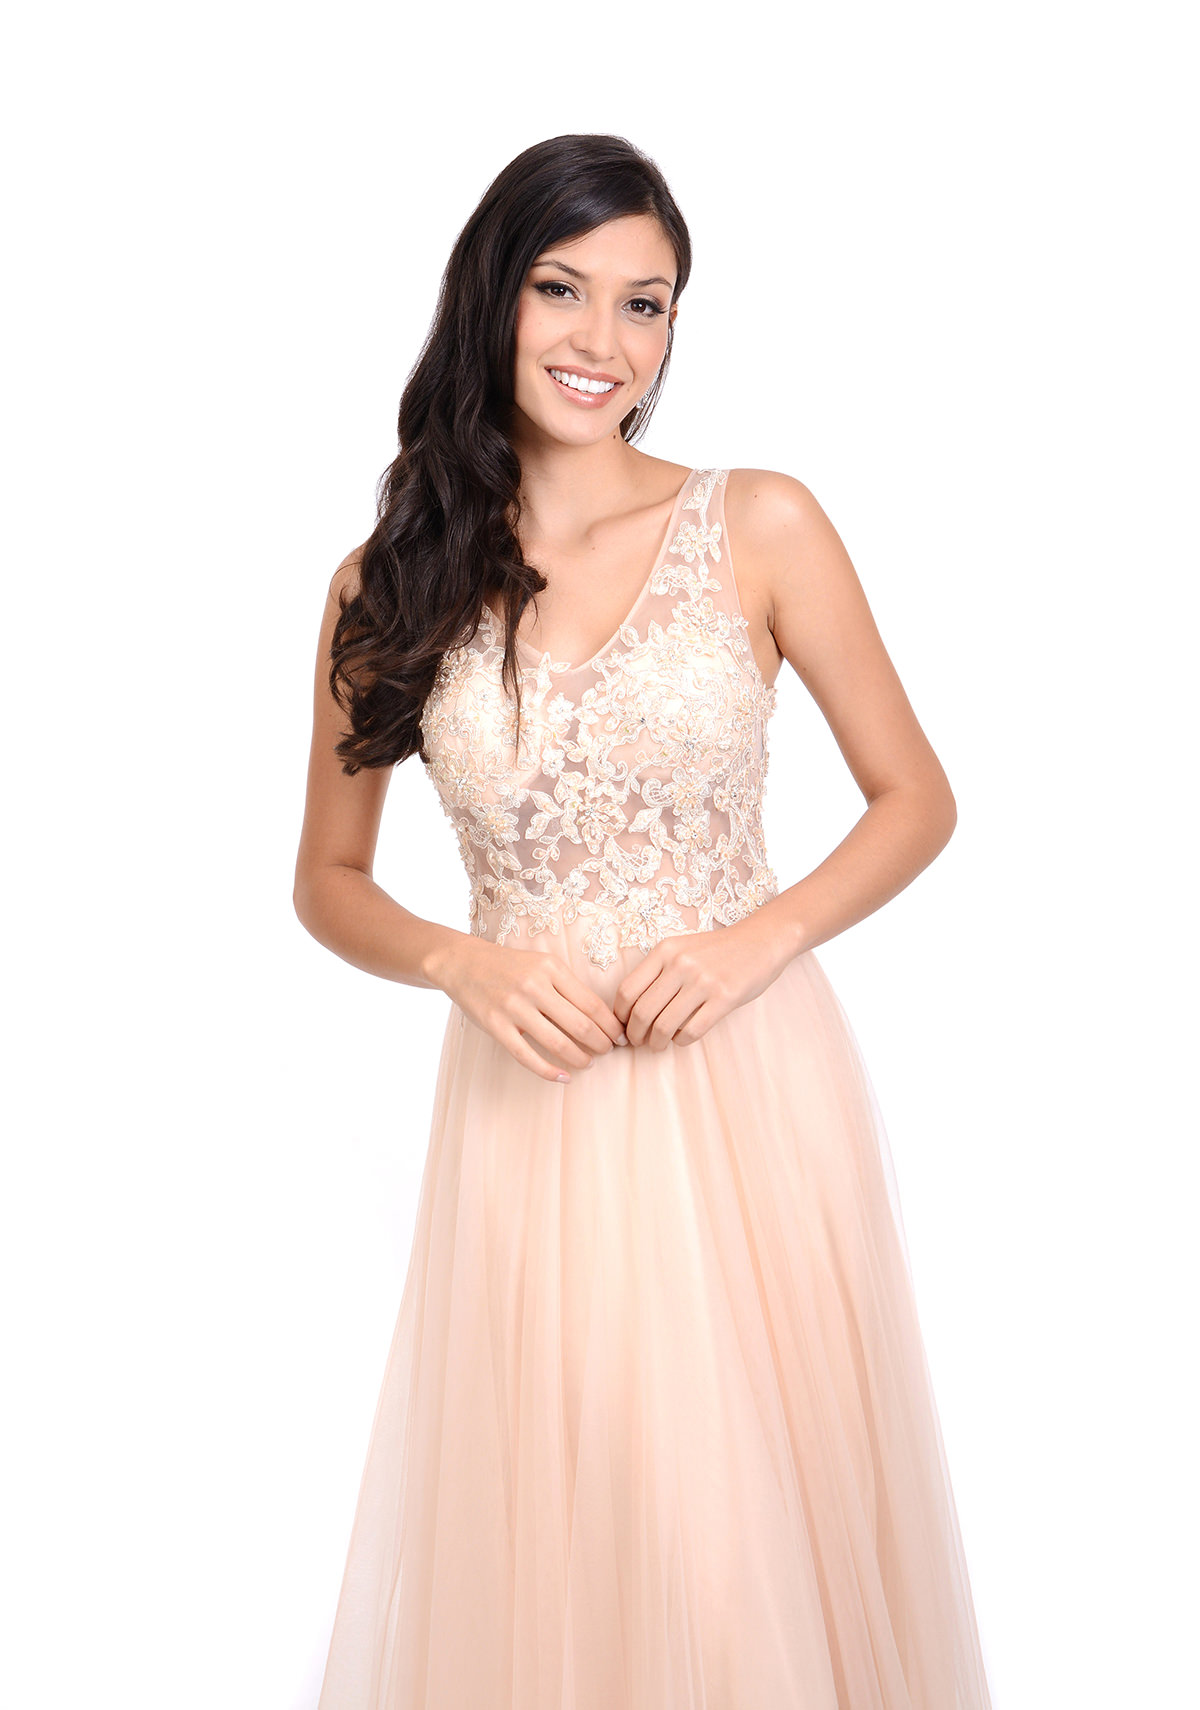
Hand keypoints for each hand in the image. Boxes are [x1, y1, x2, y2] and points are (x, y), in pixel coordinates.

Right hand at [436, 937, 627, 1082]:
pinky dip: (549, 1071)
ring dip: (580, 1058)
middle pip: (580, 1025)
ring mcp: (514, 1007)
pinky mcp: (495, 1026)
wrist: (463, 962)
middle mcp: (534, 986)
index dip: (611, 1026)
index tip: (621, 1038)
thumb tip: (603, 1019)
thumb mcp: (543, 964)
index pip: (593, 1004)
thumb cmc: (510, 966)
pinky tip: (563, 1077)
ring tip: (588, 1063)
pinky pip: (527, 1056)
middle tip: (609, 1052)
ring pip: (558, 1043)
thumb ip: (568, 986)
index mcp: (552, 968)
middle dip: (601, 1044)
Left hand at [613, 914, 793, 1049]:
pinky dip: (681, 1041)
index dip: (620, 1015)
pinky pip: (692, 1031)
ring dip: (656, 1042)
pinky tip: (681, 1038)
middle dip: (635, 1034)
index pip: (627, 990)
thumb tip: (631, 1010)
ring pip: (664, 1025)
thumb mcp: (681, 948)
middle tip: (637, 1042)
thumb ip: (657, 972)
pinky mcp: (724, 998)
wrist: (760, 941)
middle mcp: (680, 964)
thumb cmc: (716, 950)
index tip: (623, 1026)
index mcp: (664, 951)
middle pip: (642, 1012)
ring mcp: (703, 981)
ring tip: (658, 1045)